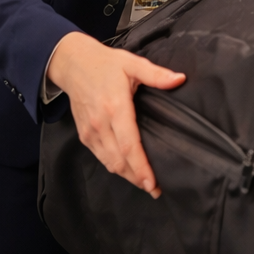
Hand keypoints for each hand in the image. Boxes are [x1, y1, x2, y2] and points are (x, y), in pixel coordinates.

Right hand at [46, 32, 185, 196]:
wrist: (73, 64)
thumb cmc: (106, 64)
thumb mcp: (133, 63)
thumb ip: (156, 74)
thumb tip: (180, 79)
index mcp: (115, 108)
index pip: (129, 145)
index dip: (141, 166)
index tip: (152, 182)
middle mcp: (100, 124)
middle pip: (119, 160)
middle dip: (137, 178)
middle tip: (156, 189)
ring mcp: (90, 131)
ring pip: (109, 162)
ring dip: (126, 176)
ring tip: (145, 184)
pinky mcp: (84, 135)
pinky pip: (100, 157)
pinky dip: (114, 167)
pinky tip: (128, 171)